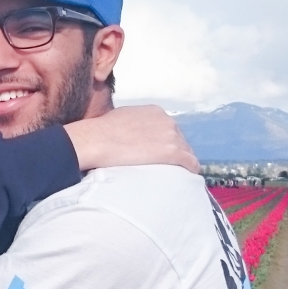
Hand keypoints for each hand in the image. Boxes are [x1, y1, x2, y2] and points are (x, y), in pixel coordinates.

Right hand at [64, 105, 198, 174]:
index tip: (161, 153)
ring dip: (182, 162)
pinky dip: (190, 169)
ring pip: (186, 151)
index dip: (166, 142)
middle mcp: (167, 121)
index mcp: (155, 112)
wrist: (97, 140)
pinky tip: (189, 176)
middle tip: (168, 166)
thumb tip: (131, 132)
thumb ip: (133, 123)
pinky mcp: (172, 152)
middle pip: (180, 140)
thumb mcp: (121, 118)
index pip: (169, 129)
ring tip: (178, 174)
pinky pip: (190, 162)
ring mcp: (171, 136)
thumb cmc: (102, 131)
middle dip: (176, 152)